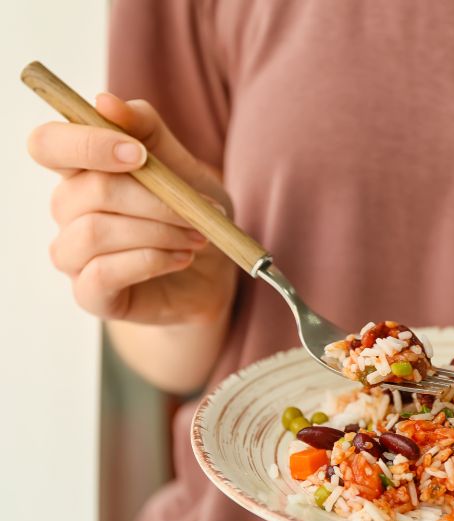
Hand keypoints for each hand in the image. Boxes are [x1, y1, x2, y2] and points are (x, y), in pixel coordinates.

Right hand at [28, 93, 236, 324]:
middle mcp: (68, 210)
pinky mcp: (90, 294)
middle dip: (154, 199)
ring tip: (197, 237)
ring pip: (95, 232)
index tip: (137, 153)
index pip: (48, 145)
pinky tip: (181, 258)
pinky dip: (151, 261)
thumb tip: (104, 101)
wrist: (214, 276)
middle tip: (199, 211)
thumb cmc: (193, 216)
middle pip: (89, 191)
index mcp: (82, 171)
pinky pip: (102, 274)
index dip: (86, 144)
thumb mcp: (185, 168)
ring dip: (157, 231)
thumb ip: (148, 132)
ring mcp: (74, 255)